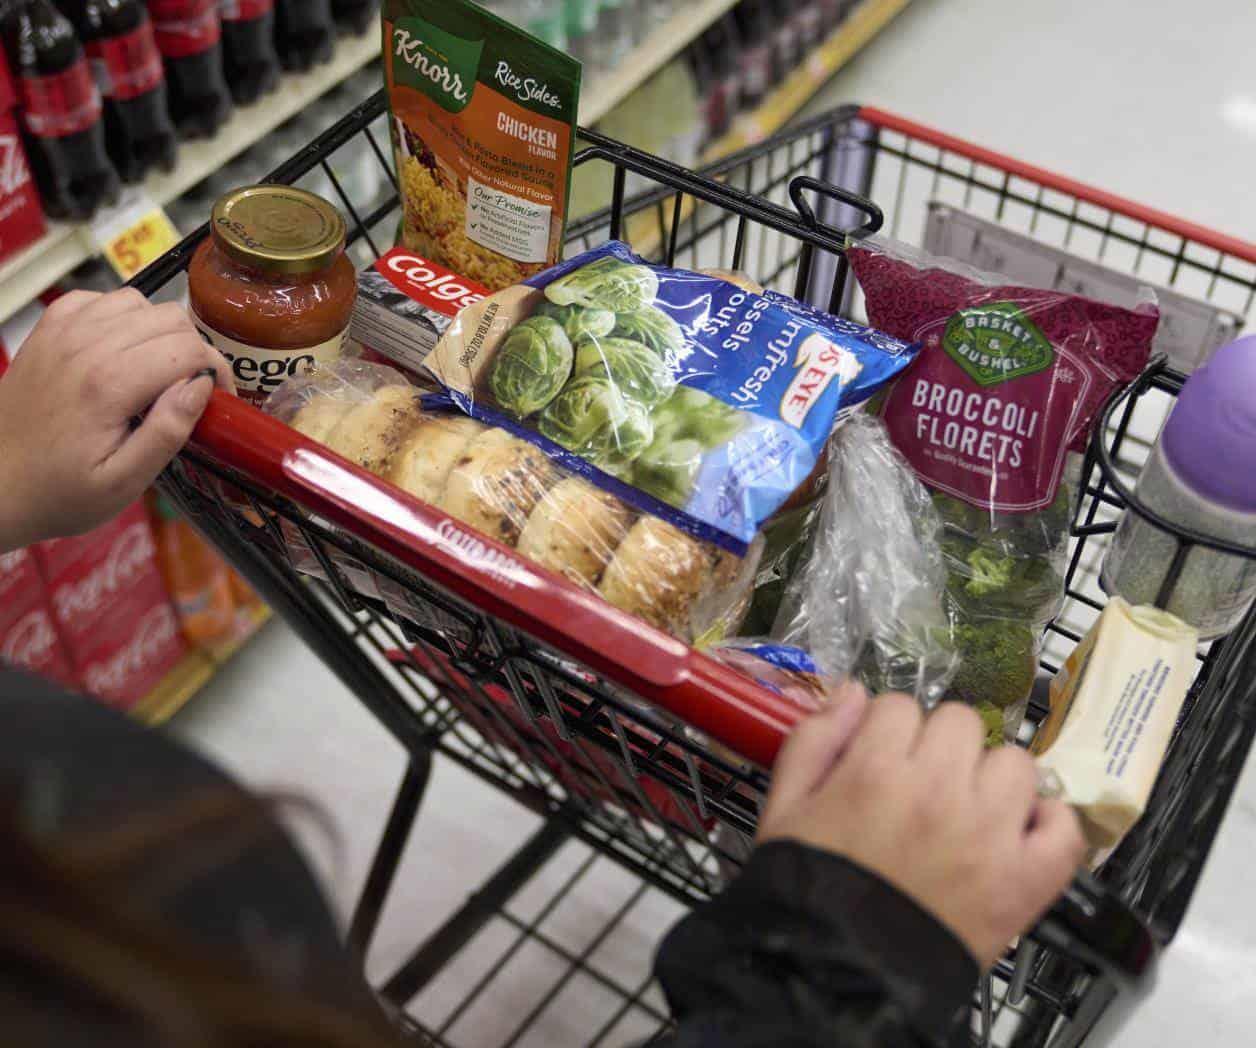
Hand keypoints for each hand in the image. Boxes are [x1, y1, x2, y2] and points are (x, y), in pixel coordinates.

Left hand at [0, 290, 232, 551]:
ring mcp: (62, 332)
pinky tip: (122, 349)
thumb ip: (167, 431)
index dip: (217, 370)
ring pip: (137, 301)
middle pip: (169, 318)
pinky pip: (99, 300)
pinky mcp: (47, 330)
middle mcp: (85, 346)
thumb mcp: (124, 482)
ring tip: (159, 369)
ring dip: (159, 331)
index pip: (189, 349)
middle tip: (193, 387)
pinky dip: (121, 317)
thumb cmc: (60, 492)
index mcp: (109, 384)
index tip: (219, 398)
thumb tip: (201, 386)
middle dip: (194, 349)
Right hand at [758, 689, 1085, 968]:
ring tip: (967, 809)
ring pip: (1014, 762)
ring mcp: (990, 836)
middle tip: (920, 782)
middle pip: (960, 721)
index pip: (899, 706)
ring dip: (991, 777)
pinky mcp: (1025, 881)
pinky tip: (1017, 831)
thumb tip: (854, 693)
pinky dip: (1047, 823)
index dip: (886, 730)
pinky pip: (1063, 827)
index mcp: (875, 770)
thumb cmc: (810, 886)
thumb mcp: (784, 807)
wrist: (839, 972)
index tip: (879, 757)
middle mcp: (939, 792)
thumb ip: (814, 739)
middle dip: (937, 744)